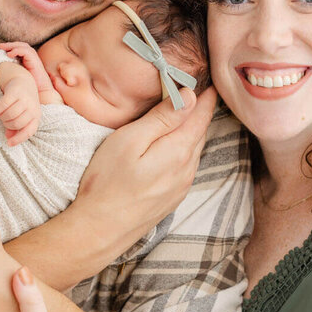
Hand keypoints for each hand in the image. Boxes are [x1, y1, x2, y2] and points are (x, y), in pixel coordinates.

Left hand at [0, 42, 54, 95]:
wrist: (40, 93)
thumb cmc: (30, 87)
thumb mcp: (18, 77)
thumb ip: (12, 71)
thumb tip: (0, 70)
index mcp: (27, 60)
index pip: (19, 48)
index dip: (10, 47)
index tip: (0, 48)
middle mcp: (31, 58)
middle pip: (21, 45)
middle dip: (10, 44)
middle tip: (0, 46)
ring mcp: (34, 59)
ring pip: (23, 46)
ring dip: (12, 46)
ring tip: (3, 48)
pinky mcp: (35, 61)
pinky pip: (26, 52)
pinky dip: (17, 51)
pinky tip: (10, 54)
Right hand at [0, 62, 41, 145]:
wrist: (24, 81)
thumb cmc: (24, 103)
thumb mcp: (24, 115)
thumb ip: (17, 127)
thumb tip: (9, 138)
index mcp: (36, 116)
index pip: (29, 131)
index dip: (19, 139)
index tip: (8, 143)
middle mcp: (32, 107)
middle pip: (17, 123)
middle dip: (8, 125)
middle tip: (4, 121)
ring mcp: (24, 99)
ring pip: (10, 115)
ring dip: (2, 118)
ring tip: (1, 116)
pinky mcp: (15, 92)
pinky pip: (3, 105)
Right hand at [73, 87, 216, 253]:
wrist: (100, 230)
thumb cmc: (107, 182)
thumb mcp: (130, 141)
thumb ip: (162, 118)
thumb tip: (190, 96)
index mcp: (179, 150)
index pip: (200, 115)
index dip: (206, 97)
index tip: (212, 80)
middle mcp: (187, 168)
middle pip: (200, 131)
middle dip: (201, 110)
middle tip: (202, 90)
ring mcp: (181, 185)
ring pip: (194, 149)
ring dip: (194, 129)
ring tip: (190, 112)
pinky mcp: (172, 196)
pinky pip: (187, 164)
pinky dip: (186, 147)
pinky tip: (175, 143)